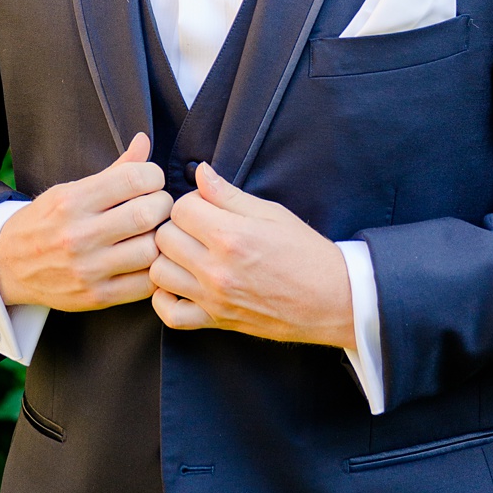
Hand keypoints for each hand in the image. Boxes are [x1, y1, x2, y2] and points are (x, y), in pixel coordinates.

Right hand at [0, 135, 173, 311]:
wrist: (7, 265)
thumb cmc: (44, 222)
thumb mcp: (69, 190)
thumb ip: (113, 170)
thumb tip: (144, 141)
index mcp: (72, 201)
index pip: (135, 178)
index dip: (153, 176)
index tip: (150, 182)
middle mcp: (78, 235)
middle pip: (148, 213)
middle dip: (162, 205)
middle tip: (157, 207)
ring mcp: (88, 269)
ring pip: (151, 250)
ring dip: (161, 239)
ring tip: (153, 234)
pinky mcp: (97, 296)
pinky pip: (146, 283)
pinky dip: (155, 269)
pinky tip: (146, 259)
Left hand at [148, 164, 354, 349]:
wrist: (333, 299)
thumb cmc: (306, 253)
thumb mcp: (272, 214)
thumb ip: (229, 195)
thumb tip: (200, 172)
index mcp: (231, 236)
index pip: (180, 209)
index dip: (190, 203)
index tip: (205, 209)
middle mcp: (217, 269)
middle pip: (163, 238)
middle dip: (175, 228)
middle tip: (194, 230)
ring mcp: (214, 298)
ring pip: (158, 273)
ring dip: (168, 260)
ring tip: (186, 255)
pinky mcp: (216, 321)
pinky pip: (170, 315)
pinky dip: (165, 301)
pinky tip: (178, 286)